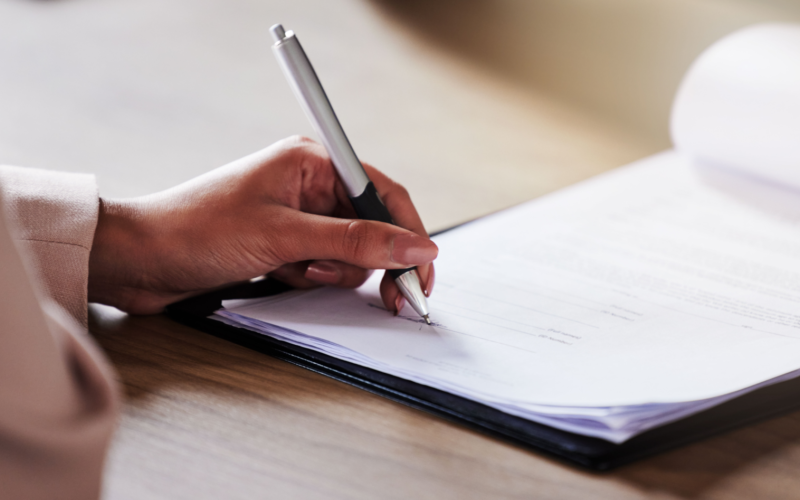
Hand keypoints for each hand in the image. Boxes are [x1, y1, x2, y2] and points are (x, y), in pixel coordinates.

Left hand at [88, 136, 436, 314]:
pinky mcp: (283, 243)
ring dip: (329, 271)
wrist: (140, 260)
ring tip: (293, 271)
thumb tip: (415, 247)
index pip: (382, 192)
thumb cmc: (198, 230)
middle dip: (363, 260)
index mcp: (312, 162)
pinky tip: (278, 275)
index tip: (422, 270)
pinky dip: (309, 278)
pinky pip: (321, 266)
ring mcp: (296, 216)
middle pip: (369, 226)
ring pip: (347, 252)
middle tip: (377, 292)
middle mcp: (308, 184)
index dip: (408, 232)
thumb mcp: (284, 236)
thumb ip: (355, 242)